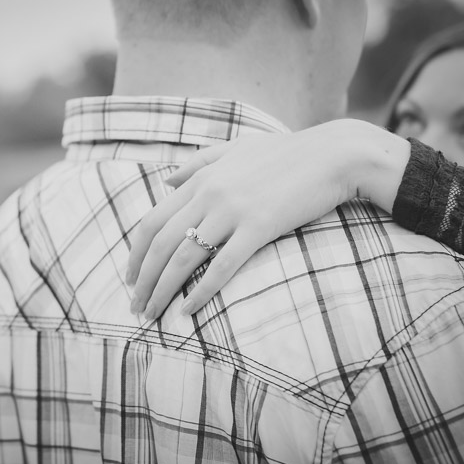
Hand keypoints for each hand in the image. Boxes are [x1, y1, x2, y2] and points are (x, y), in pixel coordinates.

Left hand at [125, 119, 409, 319]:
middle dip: (143, 280)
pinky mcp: (259, 227)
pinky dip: (202, 291)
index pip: (152, 221)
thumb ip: (198, 162)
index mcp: (201, 178)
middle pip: (162, 243)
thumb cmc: (288, 152)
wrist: (333, 154)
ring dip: (163, 290)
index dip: (136, 254)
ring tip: (154, 314)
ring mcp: (233, 210)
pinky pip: (222, 266)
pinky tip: (189, 310)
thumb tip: (165, 179)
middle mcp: (209, 194)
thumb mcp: (236, 148)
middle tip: (135, 307)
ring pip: (185, 257)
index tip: (130, 278)